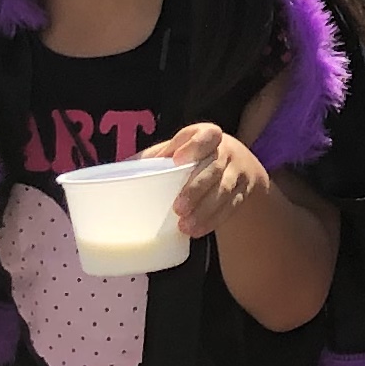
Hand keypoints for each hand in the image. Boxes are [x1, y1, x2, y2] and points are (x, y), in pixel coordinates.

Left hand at [154, 120, 272, 240]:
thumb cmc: (196, 156)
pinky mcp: (244, 192)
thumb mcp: (180, 148)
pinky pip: (230, 207)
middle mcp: (227, 151)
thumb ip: (156, 155)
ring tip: (184, 226)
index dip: (194, 146)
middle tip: (177, 208)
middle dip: (196, 189)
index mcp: (209, 135)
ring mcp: (238, 172)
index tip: (177, 159)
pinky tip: (197, 230)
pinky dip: (213, 220)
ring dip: (204, 210)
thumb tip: (121, 168)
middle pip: (214, 169)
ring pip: (224, 191)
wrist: (240, 166)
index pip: (207, 135)